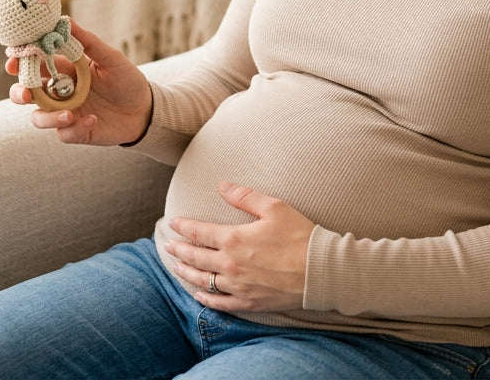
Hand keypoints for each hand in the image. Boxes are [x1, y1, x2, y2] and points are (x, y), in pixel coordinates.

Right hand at [7, 19, 151, 145]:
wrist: (145, 109)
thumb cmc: (126, 80)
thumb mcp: (110, 58)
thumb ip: (87, 42)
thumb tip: (65, 20)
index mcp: (64, 70)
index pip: (34, 65)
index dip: (19, 62)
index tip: (13, 61)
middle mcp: (59, 92)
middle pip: (26, 93)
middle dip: (20, 93)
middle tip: (26, 94)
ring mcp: (65, 113)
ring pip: (39, 118)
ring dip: (48, 117)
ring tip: (70, 114)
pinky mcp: (76, 132)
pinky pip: (63, 134)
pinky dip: (75, 129)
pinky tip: (93, 121)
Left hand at [166, 182, 314, 311]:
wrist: (322, 271)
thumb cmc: (301, 236)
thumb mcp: (274, 207)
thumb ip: (244, 197)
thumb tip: (222, 186)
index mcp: (234, 239)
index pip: (199, 232)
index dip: (183, 226)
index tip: (173, 222)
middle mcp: (230, 264)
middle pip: (195, 256)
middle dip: (178, 249)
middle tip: (167, 245)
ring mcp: (238, 286)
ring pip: (202, 280)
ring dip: (186, 272)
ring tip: (176, 266)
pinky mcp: (249, 302)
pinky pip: (219, 303)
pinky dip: (205, 299)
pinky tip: (198, 295)